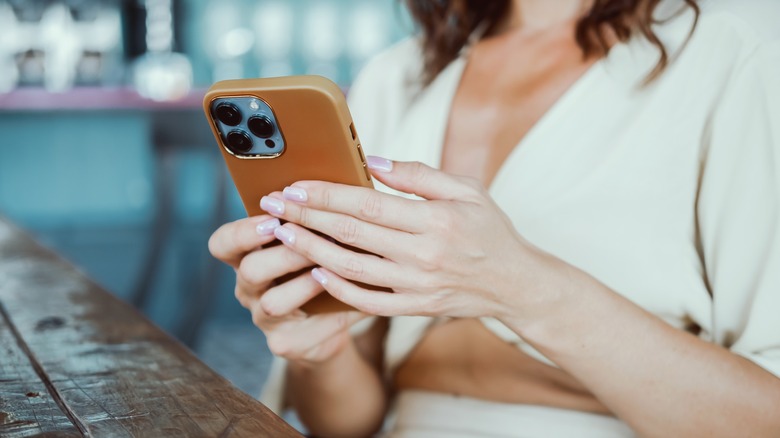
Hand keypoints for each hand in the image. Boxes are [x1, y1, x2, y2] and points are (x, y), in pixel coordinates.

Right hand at [208, 215, 366, 363]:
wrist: (333, 320)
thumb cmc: (323, 265)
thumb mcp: (311, 241)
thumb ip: (314, 220)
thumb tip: (343, 187)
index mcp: (247, 256)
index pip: (223, 243)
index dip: (242, 231)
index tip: (271, 219)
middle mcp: (249, 288)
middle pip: (249, 270)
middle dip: (282, 254)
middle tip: (312, 243)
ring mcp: (264, 319)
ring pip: (273, 303)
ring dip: (305, 284)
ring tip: (333, 270)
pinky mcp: (286, 344)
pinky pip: (308, 330)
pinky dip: (334, 312)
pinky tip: (357, 300)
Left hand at [259, 157, 554, 320]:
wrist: (514, 283)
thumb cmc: (489, 229)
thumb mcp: (467, 189)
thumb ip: (418, 174)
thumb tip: (371, 160)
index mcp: (437, 219)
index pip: (368, 204)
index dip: (326, 194)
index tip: (295, 185)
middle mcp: (424, 255)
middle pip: (351, 234)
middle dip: (306, 216)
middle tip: (273, 204)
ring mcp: (417, 286)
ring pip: (351, 268)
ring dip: (311, 250)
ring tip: (283, 233)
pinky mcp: (413, 308)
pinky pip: (367, 301)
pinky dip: (338, 288)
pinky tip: (315, 271)